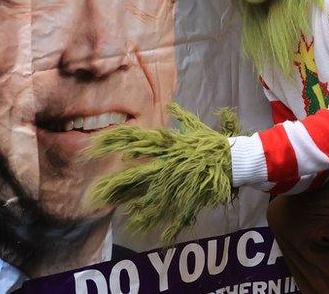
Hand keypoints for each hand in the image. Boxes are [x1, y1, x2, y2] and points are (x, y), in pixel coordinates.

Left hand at [87, 103, 237, 241]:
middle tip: (94, 191)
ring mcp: (172, 180)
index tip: (94, 145)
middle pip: (133, 172)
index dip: (114, 142)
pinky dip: (150, 216)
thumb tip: (170, 106)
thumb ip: (181, 118)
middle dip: (114, 183)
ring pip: (144, 193)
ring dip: (126, 202)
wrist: (233, 162)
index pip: (135, 139)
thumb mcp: (195, 127)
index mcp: (166, 144)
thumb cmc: (213, 144)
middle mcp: (164, 162)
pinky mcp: (182, 195)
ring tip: (108, 209)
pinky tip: (136, 222)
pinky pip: (163, 207)